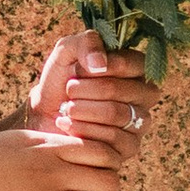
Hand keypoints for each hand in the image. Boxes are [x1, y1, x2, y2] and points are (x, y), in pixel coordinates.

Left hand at [31, 32, 160, 174]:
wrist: (44, 114)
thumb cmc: (60, 80)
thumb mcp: (67, 51)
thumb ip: (86, 43)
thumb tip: (101, 64)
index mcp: (137, 69)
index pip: (131, 64)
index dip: (102, 67)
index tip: (79, 70)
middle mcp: (145, 95)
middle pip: (121, 90)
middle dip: (86, 89)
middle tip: (69, 90)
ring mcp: (140, 122)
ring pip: (116, 114)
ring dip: (83, 109)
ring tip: (67, 108)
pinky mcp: (130, 147)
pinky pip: (112, 138)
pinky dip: (83, 130)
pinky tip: (67, 124)